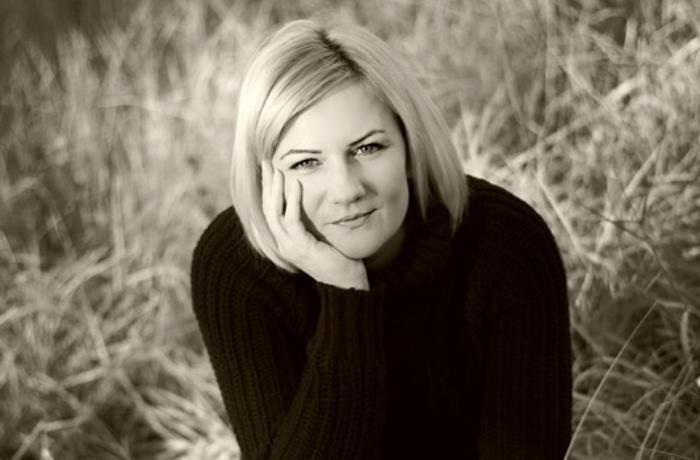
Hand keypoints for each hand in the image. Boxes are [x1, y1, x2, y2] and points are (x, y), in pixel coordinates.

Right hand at [260, 160, 368, 290]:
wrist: (346, 283)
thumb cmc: (337, 260)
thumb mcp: (319, 237)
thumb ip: (310, 223)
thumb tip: (311, 203)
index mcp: (285, 241)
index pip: (269, 211)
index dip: (267, 191)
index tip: (267, 171)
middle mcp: (282, 244)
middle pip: (266, 209)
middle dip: (266, 185)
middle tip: (266, 163)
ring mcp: (289, 247)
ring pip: (274, 213)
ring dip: (275, 190)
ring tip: (277, 171)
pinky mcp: (301, 247)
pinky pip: (292, 220)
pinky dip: (293, 200)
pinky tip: (296, 185)